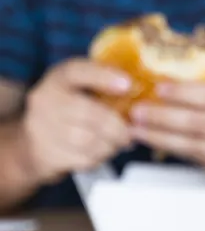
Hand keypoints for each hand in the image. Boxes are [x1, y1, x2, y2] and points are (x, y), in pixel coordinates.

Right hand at [21, 58, 132, 184]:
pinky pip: (83, 159)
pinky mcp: (47, 153)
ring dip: (111, 144)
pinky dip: (100, 157)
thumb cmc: (69, 109)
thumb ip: (104, 84)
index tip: (128, 84)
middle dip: (116, 126)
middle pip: (87, 112)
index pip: (78, 71)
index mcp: (59, 78)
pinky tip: (104, 151)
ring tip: (120, 142)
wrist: (35, 140)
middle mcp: (46, 99)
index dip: (103, 76)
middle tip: (130, 132)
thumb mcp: (81, 88)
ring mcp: (42, 128)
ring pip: (87, 140)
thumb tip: (143, 87)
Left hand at [130, 75, 204, 179]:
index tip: (159, 88)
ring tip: (137, 130)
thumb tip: (181, 65)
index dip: (187, 94)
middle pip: (203, 126)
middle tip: (137, 112)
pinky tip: (158, 143)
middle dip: (165, 120)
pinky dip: (178, 152)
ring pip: (199, 149)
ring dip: (164, 140)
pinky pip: (202, 161)